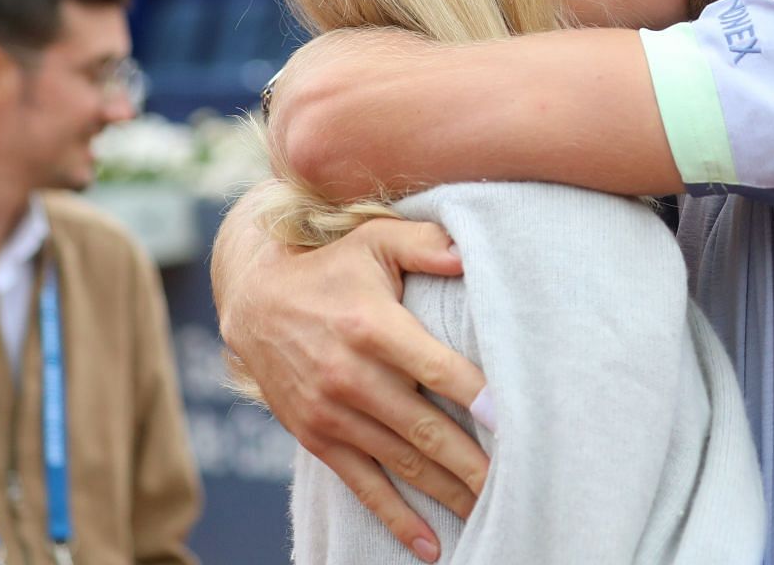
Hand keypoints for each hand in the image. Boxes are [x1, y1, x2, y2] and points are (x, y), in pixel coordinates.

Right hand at [219, 216, 487, 561]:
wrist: (254, 301)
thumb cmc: (331, 266)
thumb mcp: (375, 239)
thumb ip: (426, 245)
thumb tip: (470, 253)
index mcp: (372, 328)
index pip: (435, 369)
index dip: (475, 396)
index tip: (511, 420)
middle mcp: (350, 377)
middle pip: (425, 429)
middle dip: (473, 462)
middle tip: (520, 485)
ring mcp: (332, 414)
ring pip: (402, 463)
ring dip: (448, 492)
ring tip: (494, 511)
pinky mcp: (318, 438)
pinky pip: (364, 486)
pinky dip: (398, 519)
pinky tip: (433, 546)